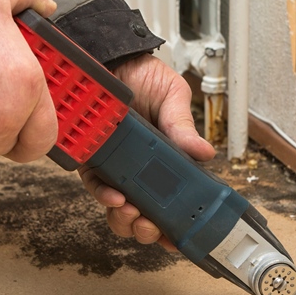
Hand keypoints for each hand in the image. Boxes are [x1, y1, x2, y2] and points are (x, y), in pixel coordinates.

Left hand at [78, 54, 215, 251]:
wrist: (110, 56)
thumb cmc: (142, 75)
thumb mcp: (172, 98)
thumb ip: (183, 127)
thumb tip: (204, 152)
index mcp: (167, 159)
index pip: (173, 202)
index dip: (176, 226)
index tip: (179, 237)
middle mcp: (140, 169)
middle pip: (144, 216)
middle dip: (148, 230)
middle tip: (152, 225)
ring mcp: (115, 168)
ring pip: (118, 211)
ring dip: (126, 220)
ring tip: (134, 213)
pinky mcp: (91, 161)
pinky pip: (96, 188)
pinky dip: (104, 197)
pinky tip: (114, 196)